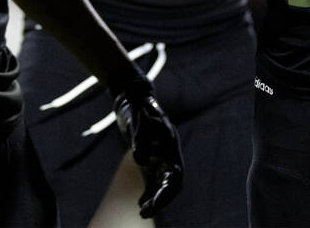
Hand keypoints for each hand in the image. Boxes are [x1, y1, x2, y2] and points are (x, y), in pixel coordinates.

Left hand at [113, 76, 182, 218]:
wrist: (133, 96)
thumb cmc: (138, 105)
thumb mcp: (138, 120)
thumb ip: (140, 138)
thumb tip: (141, 160)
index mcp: (171, 146)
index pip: (176, 176)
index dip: (168, 192)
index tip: (156, 203)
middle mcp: (169, 154)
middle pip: (171, 183)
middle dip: (162, 200)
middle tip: (146, 212)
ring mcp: (161, 156)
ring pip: (162, 184)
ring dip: (155, 199)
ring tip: (143, 211)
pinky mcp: (151, 158)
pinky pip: (152, 180)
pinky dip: (148, 193)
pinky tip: (140, 204)